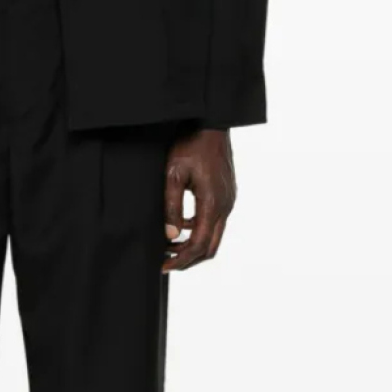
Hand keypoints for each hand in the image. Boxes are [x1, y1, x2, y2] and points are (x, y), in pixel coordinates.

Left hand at [163, 128, 235, 271]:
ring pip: (214, 236)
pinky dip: (199, 231)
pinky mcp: (226, 196)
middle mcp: (225, 206)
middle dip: (188, 259)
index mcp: (213, 204)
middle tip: (166, 263)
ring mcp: (228, 201)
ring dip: (193, 246)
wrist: (211, 125)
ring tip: (170, 247)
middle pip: (210, 247)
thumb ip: (171, 207)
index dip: (181, 260)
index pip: (199, 245)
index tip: (163, 266)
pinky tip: (181, 227)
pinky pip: (215, 222)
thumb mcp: (173, 175)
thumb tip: (170, 235)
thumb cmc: (190, 146)